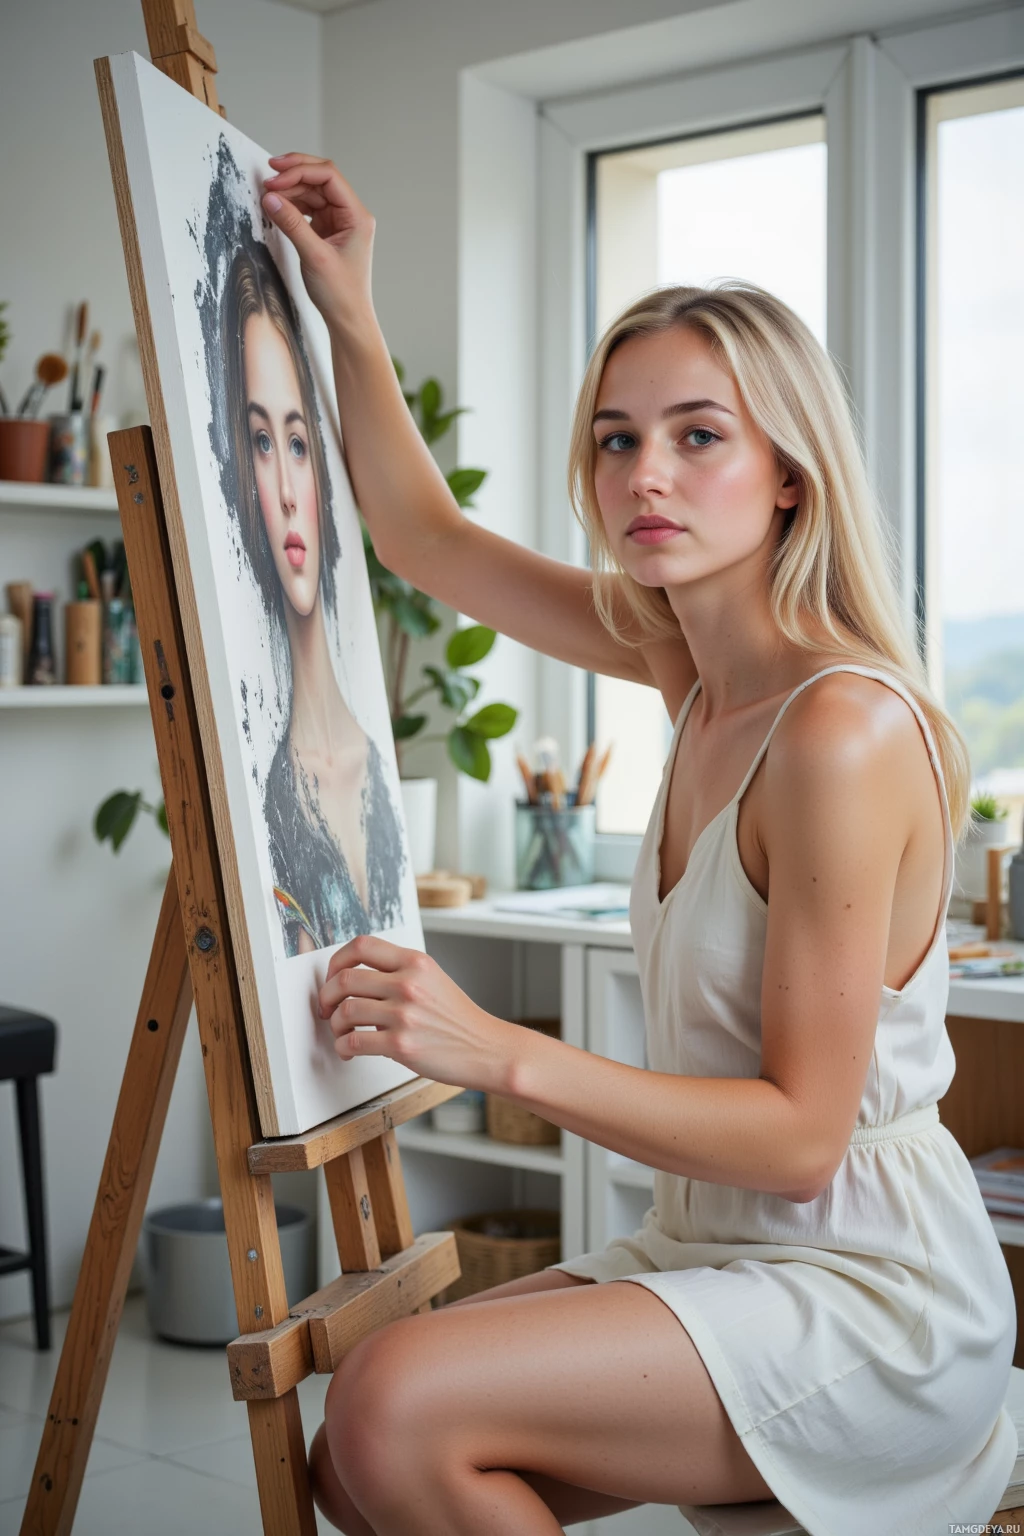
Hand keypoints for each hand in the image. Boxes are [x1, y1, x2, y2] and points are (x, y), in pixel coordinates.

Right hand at [261, 153, 374, 332]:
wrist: (347, 320)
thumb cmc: (340, 294)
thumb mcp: (314, 256)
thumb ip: (292, 224)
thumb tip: (270, 198)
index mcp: (357, 216)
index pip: (328, 177)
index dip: (300, 171)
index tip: (275, 177)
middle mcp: (350, 215)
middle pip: (320, 180)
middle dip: (293, 176)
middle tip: (267, 178)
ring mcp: (338, 223)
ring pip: (312, 193)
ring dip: (290, 191)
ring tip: (268, 196)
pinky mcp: (327, 232)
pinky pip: (307, 209)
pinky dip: (292, 206)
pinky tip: (278, 207)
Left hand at [318, 935, 516, 1089]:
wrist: (485, 1048)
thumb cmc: (457, 1018)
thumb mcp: (432, 979)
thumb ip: (399, 972)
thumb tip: (355, 977)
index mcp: (415, 962)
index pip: (361, 945)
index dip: (336, 960)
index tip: (332, 976)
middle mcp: (408, 983)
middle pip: (344, 978)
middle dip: (326, 995)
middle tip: (326, 1007)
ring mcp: (404, 1014)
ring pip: (345, 1011)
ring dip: (335, 1024)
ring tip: (341, 1032)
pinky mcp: (401, 1044)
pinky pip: (353, 1041)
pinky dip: (342, 1047)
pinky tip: (348, 1050)